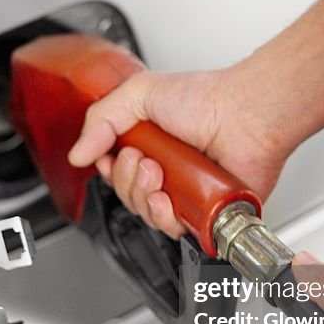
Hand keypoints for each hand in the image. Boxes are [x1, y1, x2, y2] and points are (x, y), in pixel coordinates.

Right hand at [68, 62, 289, 237]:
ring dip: (143, 197)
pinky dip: (165, 218)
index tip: (116, 156)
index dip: (110, 170)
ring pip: (146, 215)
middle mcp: (168, 169)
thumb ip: (101, 119)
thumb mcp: (139, 92)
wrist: (245, 116)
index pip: (115, 170)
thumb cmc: (207, 98)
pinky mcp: (205, 212)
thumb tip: (79, 154)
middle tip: (145, 160)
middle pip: (127, 195)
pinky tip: (169, 200)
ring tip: (159, 174)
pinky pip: (173, 230)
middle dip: (127, 181)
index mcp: (151, 142)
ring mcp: (186, 192)